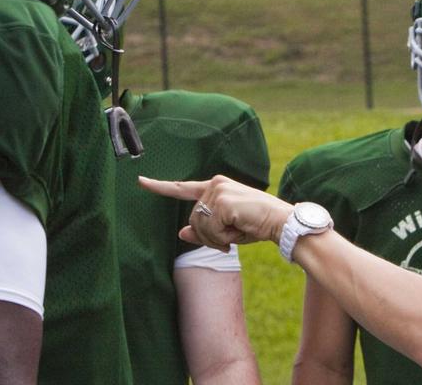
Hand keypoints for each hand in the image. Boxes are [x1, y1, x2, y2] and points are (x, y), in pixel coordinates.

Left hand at [139, 175, 292, 252]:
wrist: (281, 222)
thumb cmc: (256, 224)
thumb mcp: (227, 230)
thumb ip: (203, 231)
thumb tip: (182, 233)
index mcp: (215, 186)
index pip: (182, 187)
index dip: (159, 187)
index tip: (140, 181)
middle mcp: (214, 184)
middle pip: (193, 220)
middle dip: (208, 237)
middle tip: (229, 238)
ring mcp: (217, 191)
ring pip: (200, 227)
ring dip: (217, 238)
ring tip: (237, 232)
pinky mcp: (222, 201)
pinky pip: (211, 230)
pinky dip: (224, 237)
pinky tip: (239, 230)